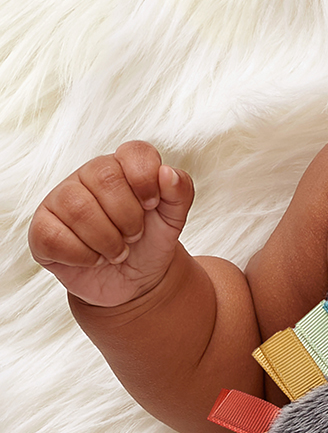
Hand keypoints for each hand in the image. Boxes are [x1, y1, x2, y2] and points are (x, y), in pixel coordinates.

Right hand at [28, 141, 194, 307]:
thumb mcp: (174, 218)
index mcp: (122, 167)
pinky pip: (54, 236)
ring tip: (118, 251)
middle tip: (134, 235)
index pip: (134, 151)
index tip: (152, 206)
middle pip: (105, 178)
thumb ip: (180, 191)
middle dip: (129, 216)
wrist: (136, 281)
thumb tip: (167, 173)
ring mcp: (60, 200)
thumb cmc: (151, 242)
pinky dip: (84, 255)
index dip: (146, 179)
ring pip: (78, 208)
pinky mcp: (42, 229)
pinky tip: (95, 258)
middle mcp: (87, 176)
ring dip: (108, 240)